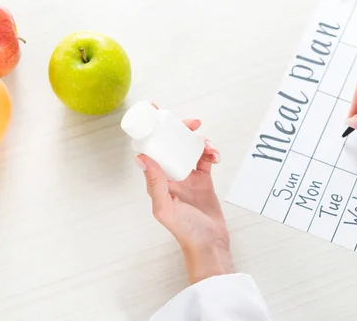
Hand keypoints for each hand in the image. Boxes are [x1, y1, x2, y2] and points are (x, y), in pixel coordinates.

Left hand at [134, 115, 233, 284]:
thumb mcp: (166, 207)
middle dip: (181, 130)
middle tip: (191, 124)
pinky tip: (215, 156)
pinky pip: (205, 158)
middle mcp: (171, 175)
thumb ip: (154, 183)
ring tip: (208, 146)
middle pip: (172, 144)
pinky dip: (211, 153)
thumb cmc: (186, 231)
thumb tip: (141, 158)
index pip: (152, 150)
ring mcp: (188, 176)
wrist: (209, 243)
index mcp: (158, 180)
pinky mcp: (203, 179)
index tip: (156, 114)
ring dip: (199, 142)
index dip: (153, 131)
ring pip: (190, 149)